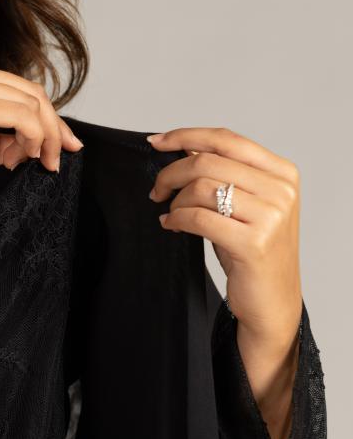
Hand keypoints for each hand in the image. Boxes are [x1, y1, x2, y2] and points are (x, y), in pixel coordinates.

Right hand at [0, 57, 83, 201]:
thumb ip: (10, 138)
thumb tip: (40, 142)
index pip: (23, 89)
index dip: (50, 118)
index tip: (62, 146)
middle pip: (32, 93)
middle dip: (54, 128)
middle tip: (56, 158)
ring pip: (31, 104)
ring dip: (45, 137)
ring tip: (36, 161)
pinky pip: (20, 116)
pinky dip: (32, 138)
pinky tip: (20, 158)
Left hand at [147, 127, 302, 350]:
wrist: (273, 302)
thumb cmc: (254, 250)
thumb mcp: (244, 204)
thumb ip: (224, 173)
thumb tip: (182, 147)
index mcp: (282, 172)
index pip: (226, 139)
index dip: (187, 136)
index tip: (157, 142)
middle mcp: (280, 190)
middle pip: (208, 161)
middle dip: (171, 173)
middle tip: (156, 190)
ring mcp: (270, 217)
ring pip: (201, 188)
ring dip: (175, 200)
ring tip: (171, 213)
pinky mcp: (253, 243)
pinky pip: (199, 218)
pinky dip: (177, 219)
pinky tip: (171, 225)